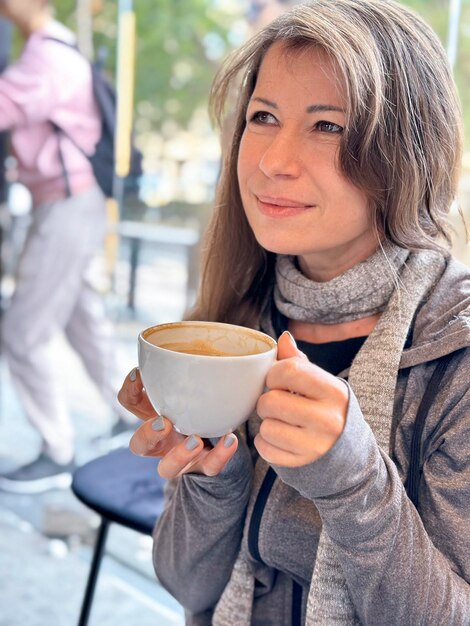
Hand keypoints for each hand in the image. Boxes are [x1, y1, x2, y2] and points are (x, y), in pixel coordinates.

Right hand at [117, 368, 238, 478]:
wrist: (230, 437)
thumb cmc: (211, 399)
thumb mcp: (204, 380)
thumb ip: (210, 361)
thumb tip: (246, 335)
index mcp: (157, 412)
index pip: (130, 403)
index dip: (129, 390)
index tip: (139, 373)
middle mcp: (164, 439)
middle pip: (138, 445)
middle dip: (147, 434)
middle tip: (165, 422)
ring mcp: (182, 458)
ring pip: (166, 469)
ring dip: (178, 455)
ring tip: (195, 439)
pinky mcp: (204, 468)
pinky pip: (208, 469)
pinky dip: (220, 456)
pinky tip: (230, 439)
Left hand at [255, 331, 347, 466]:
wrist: (348, 452)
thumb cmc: (327, 408)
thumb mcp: (321, 383)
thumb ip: (298, 362)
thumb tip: (283, 338)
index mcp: (333, 392)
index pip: (288, 371)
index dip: (274, 374)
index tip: (277, 381)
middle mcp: (328, 419)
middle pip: (271, 401)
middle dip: (267, 401)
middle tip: (277, 404)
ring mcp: (316, 445)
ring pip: (266, 427)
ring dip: (266, 423)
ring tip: (281, 421)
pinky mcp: (302, 464)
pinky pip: (264, 449)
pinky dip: (266, 442)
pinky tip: (280, 438)